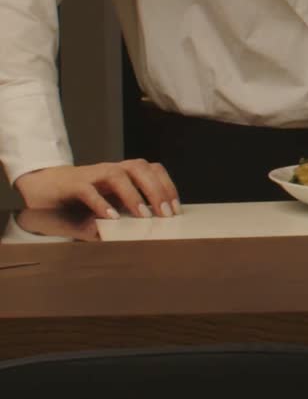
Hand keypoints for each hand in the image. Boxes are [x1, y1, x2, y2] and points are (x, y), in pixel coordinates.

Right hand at [14, 161, 180, 219]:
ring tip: (144, 215)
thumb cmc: (80, 199)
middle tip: (166, 214)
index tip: (176, 210)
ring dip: (133, 194)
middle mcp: (110, 170)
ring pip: (117, 174)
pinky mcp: (72, 185)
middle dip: (157, 190)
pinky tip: (111, 218)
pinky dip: (101, 203)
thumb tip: (150, 230)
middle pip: (140, 168)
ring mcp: (91, 175)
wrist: (41, 189)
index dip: (167, 186)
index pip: (153, 170)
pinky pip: (88, 190)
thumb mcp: (109, 207)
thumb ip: (126, 214)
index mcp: (124, 174)